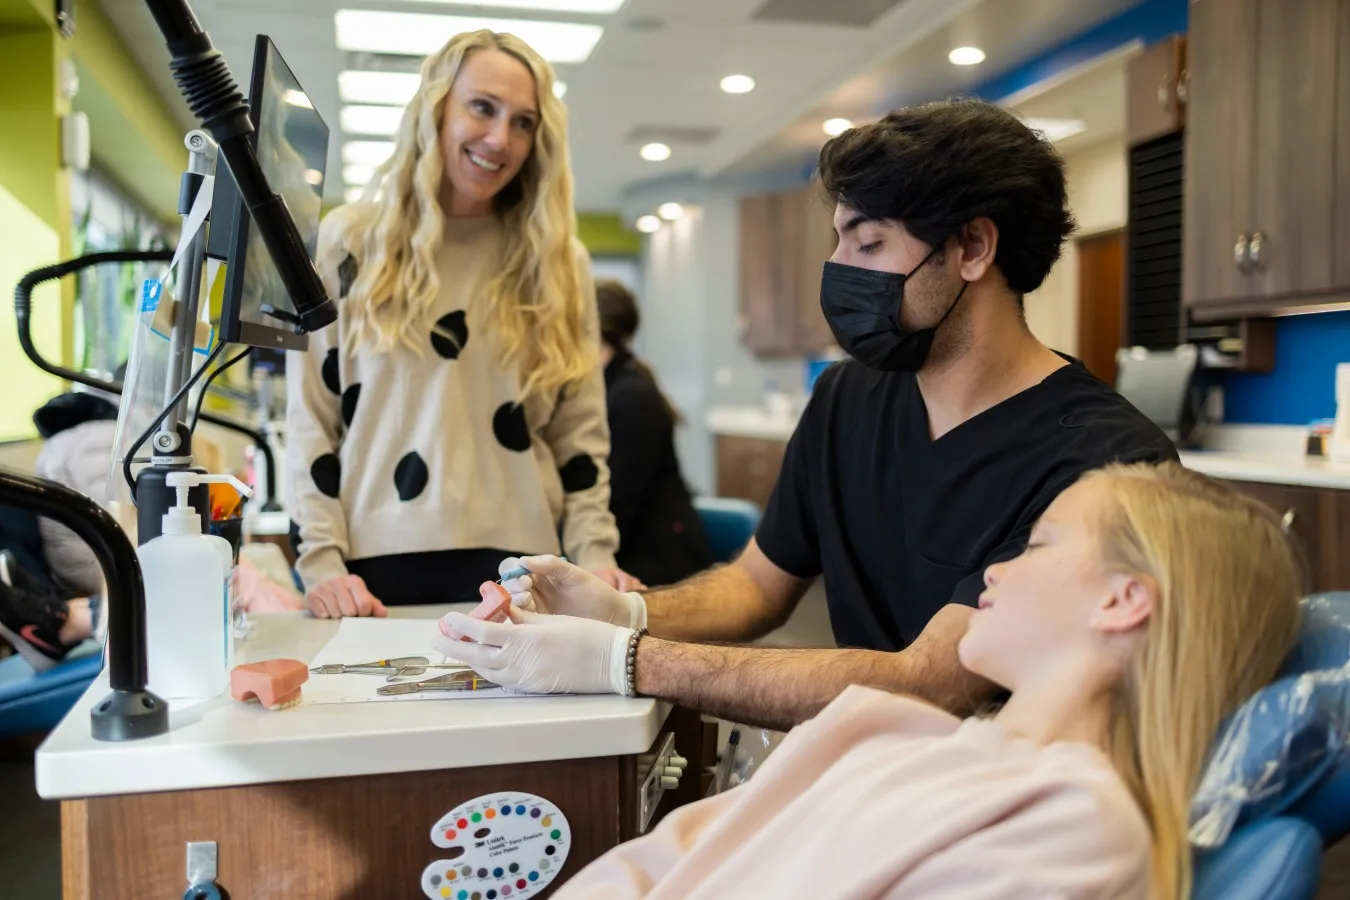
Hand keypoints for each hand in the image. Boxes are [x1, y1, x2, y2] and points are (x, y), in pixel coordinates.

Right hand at [306, 574, 387, 618]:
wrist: (323, 580)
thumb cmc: (346, 592)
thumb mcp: (362, 595)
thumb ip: (374, 605)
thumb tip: (383, 613)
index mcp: (354, 581)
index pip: (364, 605)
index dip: (364, 614)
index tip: (360, 613)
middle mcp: (338, 582)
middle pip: (349, 611)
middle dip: (349, 616)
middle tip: (347, 613)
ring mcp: (323, 588)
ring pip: (335, 614)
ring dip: (337, 617)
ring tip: (336, 611)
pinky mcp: (311, 595)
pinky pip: (322, 614)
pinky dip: (325, 616)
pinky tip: (326, 610)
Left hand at [433, 607, 631, 694]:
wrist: (612, 662)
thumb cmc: (587, 634)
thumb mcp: (551, 620)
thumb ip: (523, 618)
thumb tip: (502, 612)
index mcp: (525, 638)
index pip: (482, 631)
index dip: (462, 625)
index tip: (448, 618)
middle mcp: (521, 661)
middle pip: (476, 656)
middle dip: (454, 646)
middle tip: (437, 638)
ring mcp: (527, 678)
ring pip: (487, 671)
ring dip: (470, 660)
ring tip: (458, 649)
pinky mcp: (534, 688)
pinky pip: (504, 680)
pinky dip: (490, 670)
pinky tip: (486, 662)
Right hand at [497, 556, 645, 627]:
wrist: (613, 618)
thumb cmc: (596, 593)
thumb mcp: (576, 575)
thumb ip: (551, 565)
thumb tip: (524, 561)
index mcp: (541, 573)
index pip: (514, 568)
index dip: (513, 572)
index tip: (525, 578)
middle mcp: (534, 590)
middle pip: (509, 587)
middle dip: (512, 588)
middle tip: (526, 593)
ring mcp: (535, 609)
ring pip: (511, 604)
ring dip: (513, 603)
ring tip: (528, 602)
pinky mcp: (537, 627)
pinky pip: (518, 622)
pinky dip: (515, 620)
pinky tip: (522, 620)